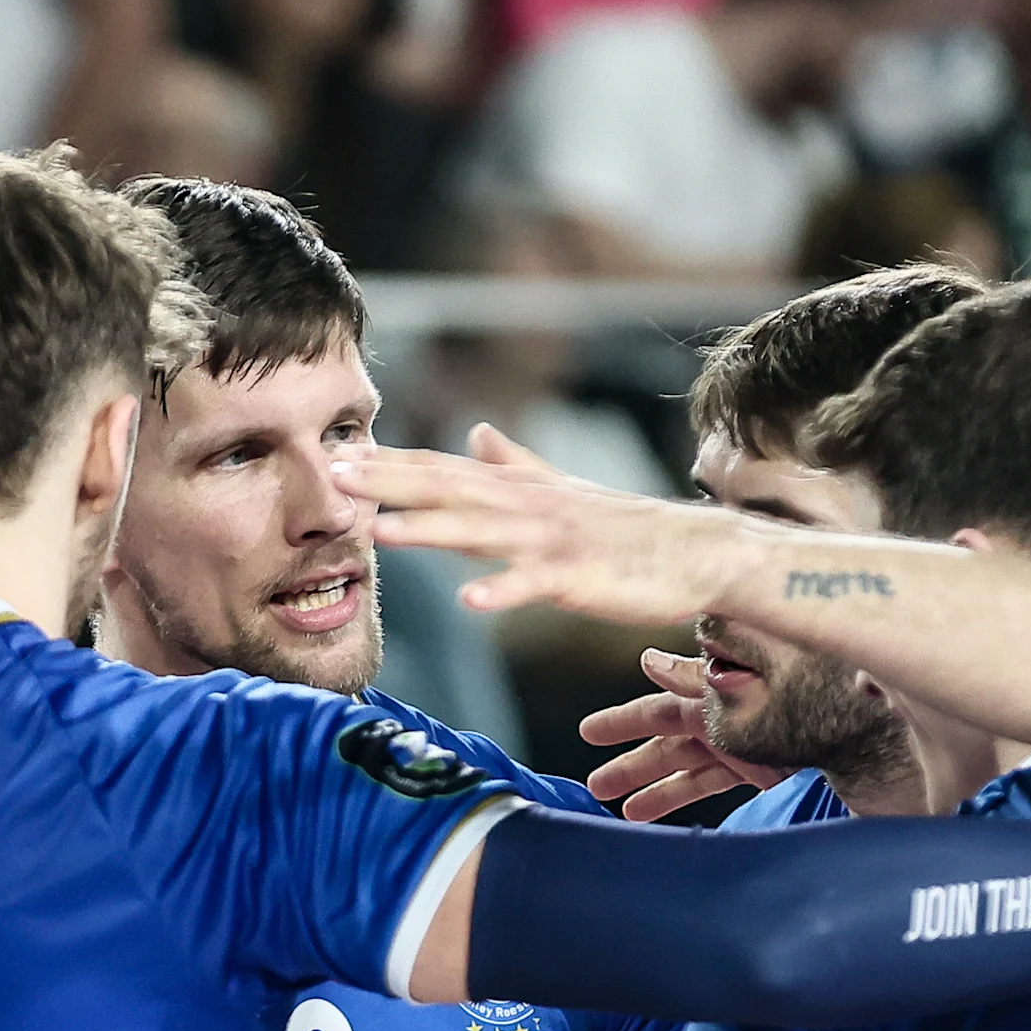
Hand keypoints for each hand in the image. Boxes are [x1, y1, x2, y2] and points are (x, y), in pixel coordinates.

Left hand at [333, 431, 741, 629]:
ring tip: (381, 532)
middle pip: (449, 491)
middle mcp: (527, 506)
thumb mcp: (561, 489)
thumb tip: (477, 431)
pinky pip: (534, 585)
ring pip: (481, 533)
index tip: (338, 457)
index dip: (391, 464)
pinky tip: (469, 600)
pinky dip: (502, 590)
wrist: (695, 552)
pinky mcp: (578, 577)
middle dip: (390, 484)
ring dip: (431, 531)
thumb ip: (514, 463)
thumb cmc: (627, 529)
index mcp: (518, 490)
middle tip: (335, 476)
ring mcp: (551, 541)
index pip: (443, 471)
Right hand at [580, 649, 783, 822]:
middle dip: (630, 764)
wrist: (860, 731)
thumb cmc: (803, 700)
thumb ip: (694, 680)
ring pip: (685, 767)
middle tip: (593, 784)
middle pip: (666, 742)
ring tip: (621, 809)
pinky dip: (686, 796)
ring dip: (652, 787)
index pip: (656, 710)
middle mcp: (721, 717)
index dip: (622, 723)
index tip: (587, 732)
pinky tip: (671, 809)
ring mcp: (741, 745)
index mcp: (712, 694)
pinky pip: (713, 783)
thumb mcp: (740, 686)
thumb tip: (649, 661)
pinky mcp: (761, 769)